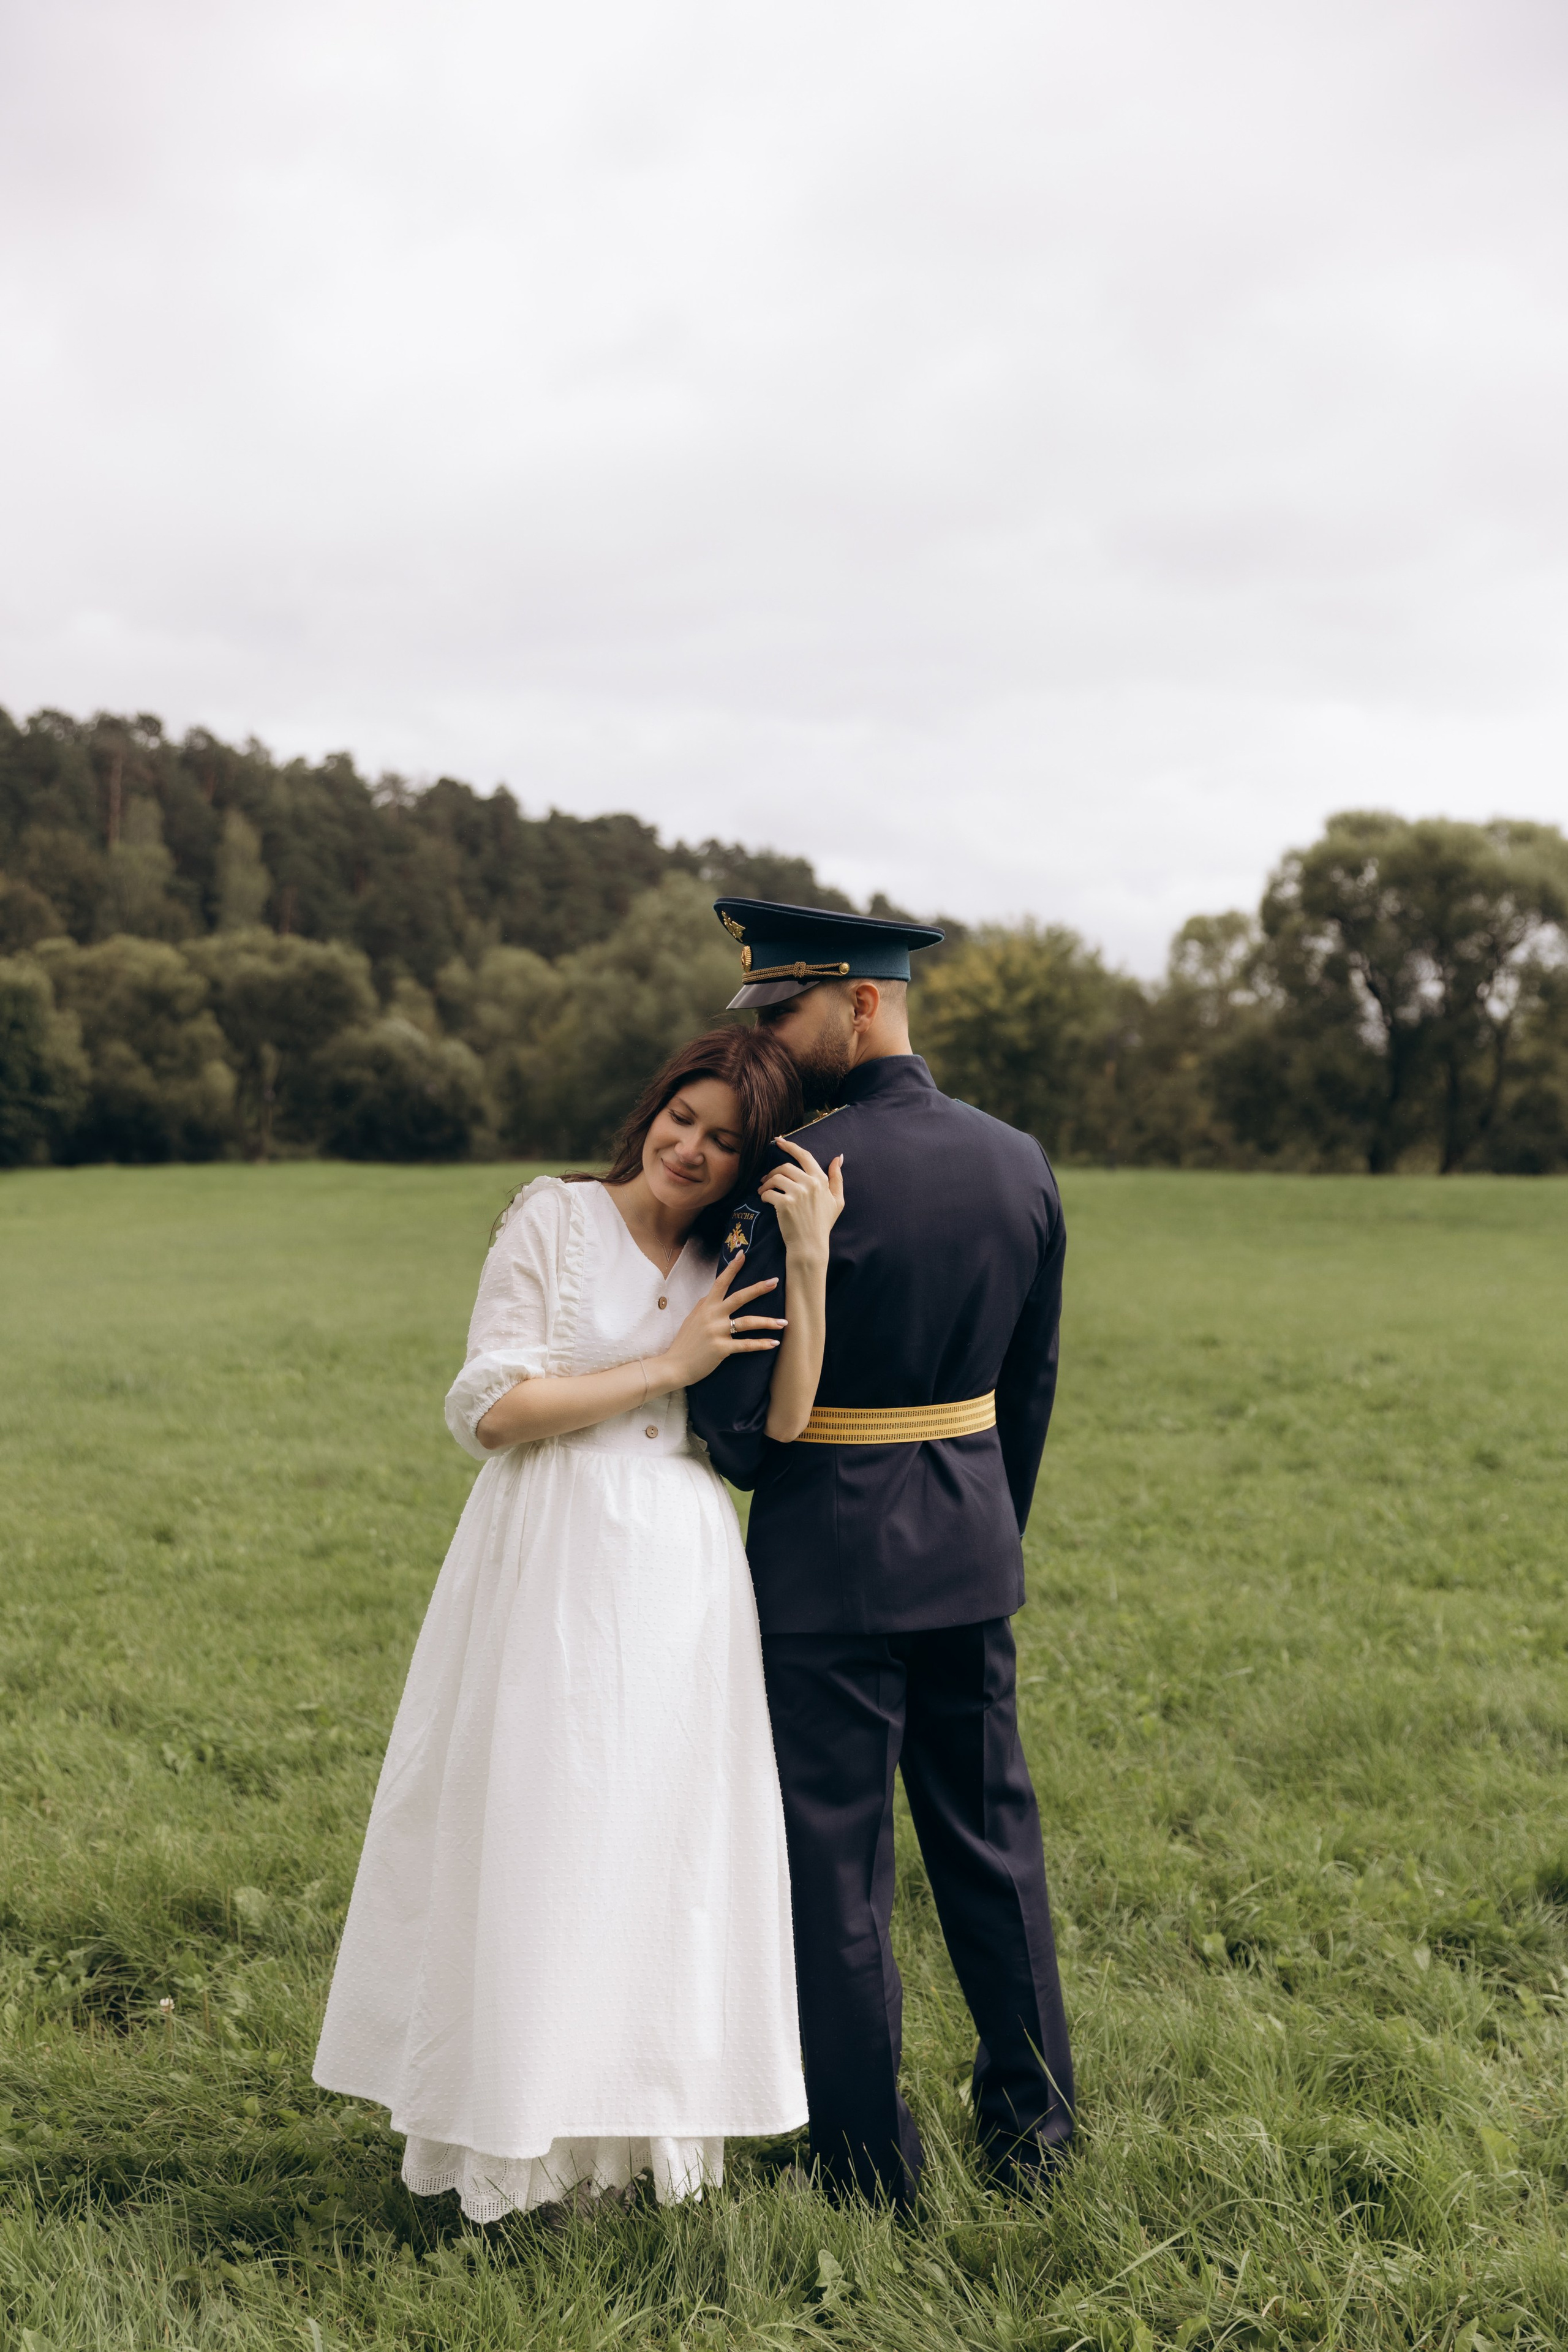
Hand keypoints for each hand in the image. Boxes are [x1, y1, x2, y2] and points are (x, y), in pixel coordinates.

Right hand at [659, 1252, 784, 1387]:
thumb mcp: (693, 1319)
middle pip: (739, 1297)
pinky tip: (774, 1343)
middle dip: (758, 1289)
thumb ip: (704, 1306)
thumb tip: (713, 1294)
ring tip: (784, 1322)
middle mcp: (712, 1316)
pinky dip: (761, 1344)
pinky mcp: (721, 1349)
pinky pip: (746, 1345)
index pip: (720, 1283)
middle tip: (775, 1281)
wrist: (675, 1365)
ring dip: (768, 1322)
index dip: (732, 1268)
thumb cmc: (685, 1342)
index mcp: (706, 1306)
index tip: (743, 1255)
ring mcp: (717, 1332)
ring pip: (748, 1322)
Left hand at [758, 1137, 844, 1264]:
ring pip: (775, 1178)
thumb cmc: (823, 1224)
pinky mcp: (785, 1204)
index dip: (790, 1146)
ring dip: (766, 1183)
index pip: (804, 1156)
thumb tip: (839, 1157)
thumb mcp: (837, 1201)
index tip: (778, 1141)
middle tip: (766, 1179)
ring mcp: (797, 1194)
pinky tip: (765, 1200)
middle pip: (785, 1166)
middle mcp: (810, 1184)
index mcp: (821, 1181)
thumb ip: (837, 1178)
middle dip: (773, 1171)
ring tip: (763, 1190)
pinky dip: (764, 1195)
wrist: (810, 1246)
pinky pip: (768, 1192)